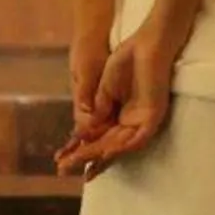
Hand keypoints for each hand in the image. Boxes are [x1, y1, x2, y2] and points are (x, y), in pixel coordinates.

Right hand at [56, 25, 175, 177]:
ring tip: (85, 167)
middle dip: (87, 158)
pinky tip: (109, 152)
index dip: (81, 150)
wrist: (144, 44)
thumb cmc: (125, 61)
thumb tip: (84, 133)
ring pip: (121, 146)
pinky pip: (139, 136)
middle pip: (106, 146)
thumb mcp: (102, 89)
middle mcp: (129, 121)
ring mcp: (141, 119)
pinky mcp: (153, 115)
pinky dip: (124, 145)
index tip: (62, 162)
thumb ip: (96, 110)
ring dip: (102, 156)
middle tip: (65, 169)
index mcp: (116, 115)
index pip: (97, 138)